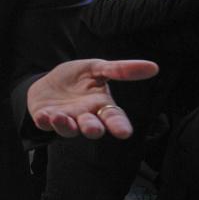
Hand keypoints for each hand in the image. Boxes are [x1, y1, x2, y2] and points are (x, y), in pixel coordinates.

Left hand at [28, 59, 158, 138]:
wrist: (48, 81)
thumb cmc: (77, 78)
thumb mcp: (96, 68)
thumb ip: (120, 70)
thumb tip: (154, 67)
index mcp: (100, 105)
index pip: (113, 118)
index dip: (119, 125)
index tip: (124, 132)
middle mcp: (84, 116)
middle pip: (92, 127)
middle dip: (93, 129)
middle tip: (94, 129)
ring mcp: (65, 120)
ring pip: (68, 129)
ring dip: (65, 125)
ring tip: (61, 117)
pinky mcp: (45, 119)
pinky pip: (45, 124)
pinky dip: (44, 121)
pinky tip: (44, 116)